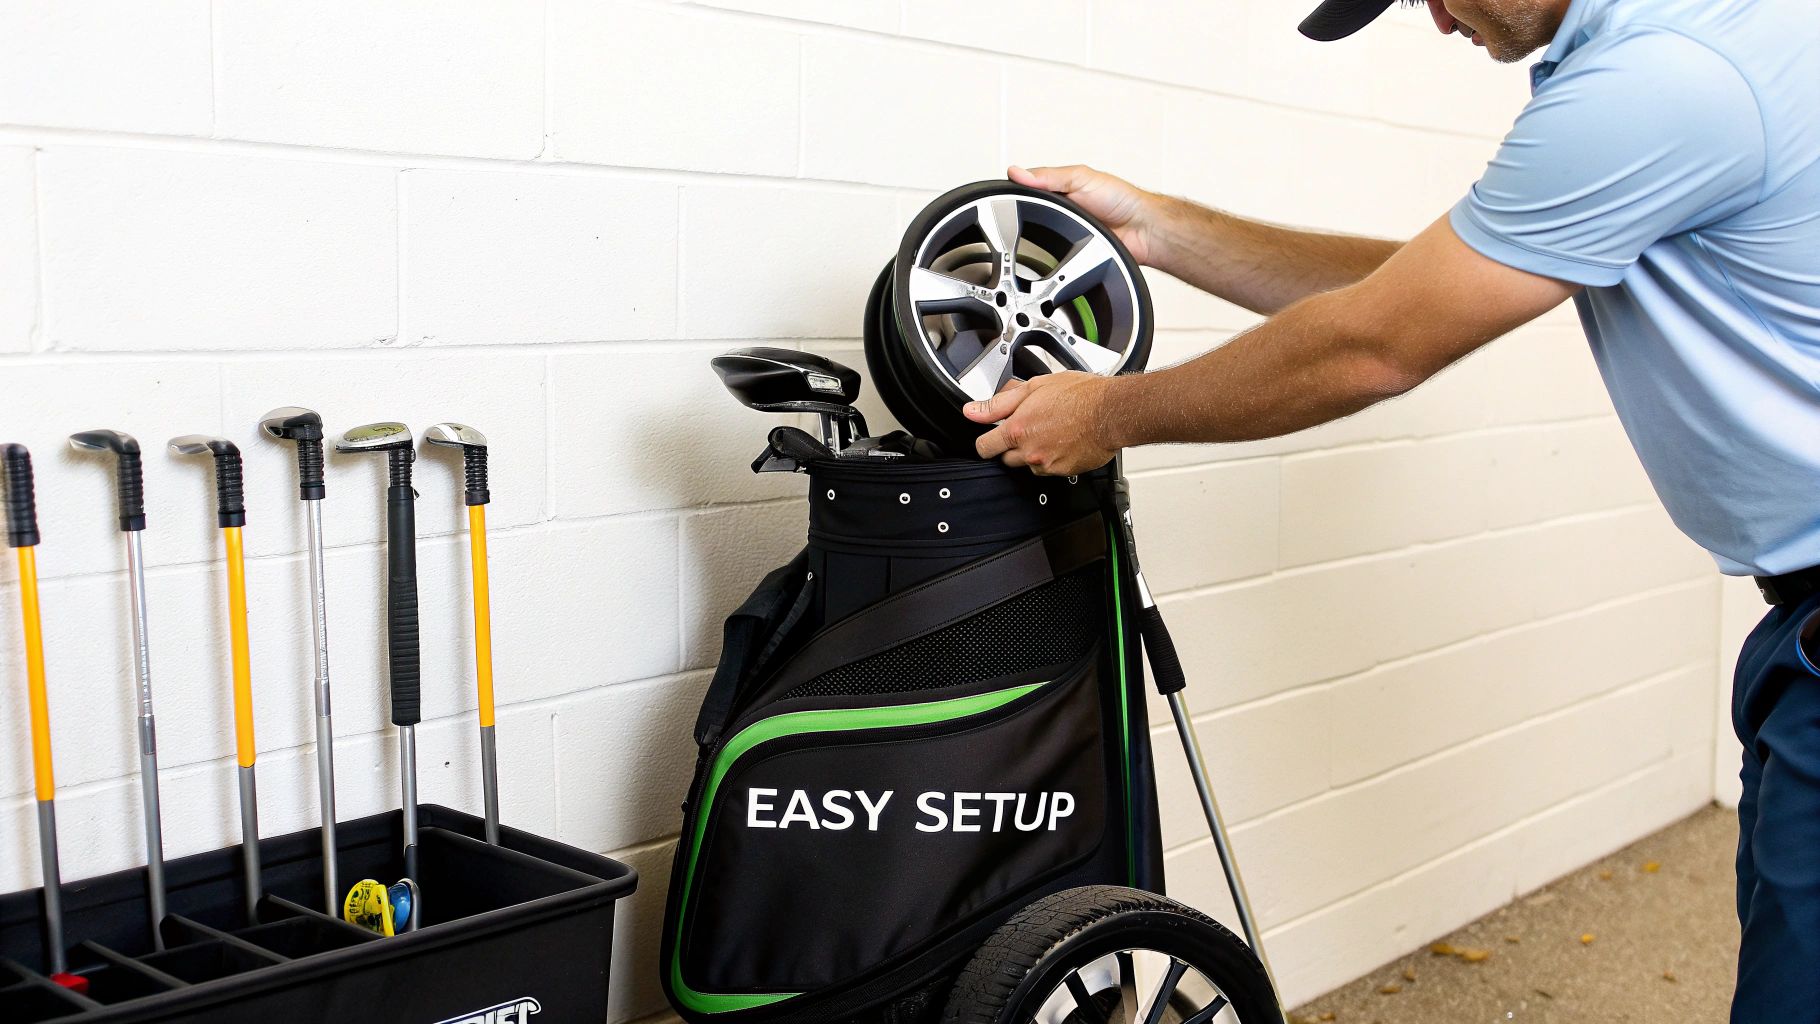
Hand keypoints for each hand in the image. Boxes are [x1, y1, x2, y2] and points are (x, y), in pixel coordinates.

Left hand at [965, 372, 1118, 475]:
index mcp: (1018, 429)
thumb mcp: (1035, 387)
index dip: (986, 441)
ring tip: (1051, 431)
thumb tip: (973, 410)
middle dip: (1011, 446)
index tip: (991, 436)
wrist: (1112, 412)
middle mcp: (1029, 452)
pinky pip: (1049, 470)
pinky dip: (1052, 458)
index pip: (984, 447)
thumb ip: (999, 403)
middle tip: (1029, 427)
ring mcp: (1046, 465)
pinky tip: (1063, 441)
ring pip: (1028, 465)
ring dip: (1033, 452)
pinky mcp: (1063, 473)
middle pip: (1005, 459)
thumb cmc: (1080, 396)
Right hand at [1008, 164, 1160, 266]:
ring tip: (1038, 233)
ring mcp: (1064, 230)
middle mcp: (1061, 209)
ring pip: (1037, 236)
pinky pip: (1052, 256)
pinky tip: (1050, 250)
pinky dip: (1050, 254)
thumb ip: (1050, 176)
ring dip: (1036, 237)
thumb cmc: (1121, 199)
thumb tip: (1018, 172)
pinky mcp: (1069, 252)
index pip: (1028, 188)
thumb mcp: (1081, 178)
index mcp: (1060, 187)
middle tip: (1020, 216)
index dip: (1014, 191)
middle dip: (1023, 217)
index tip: (1001, 195)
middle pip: (1029, 213)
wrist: (1142, 230)